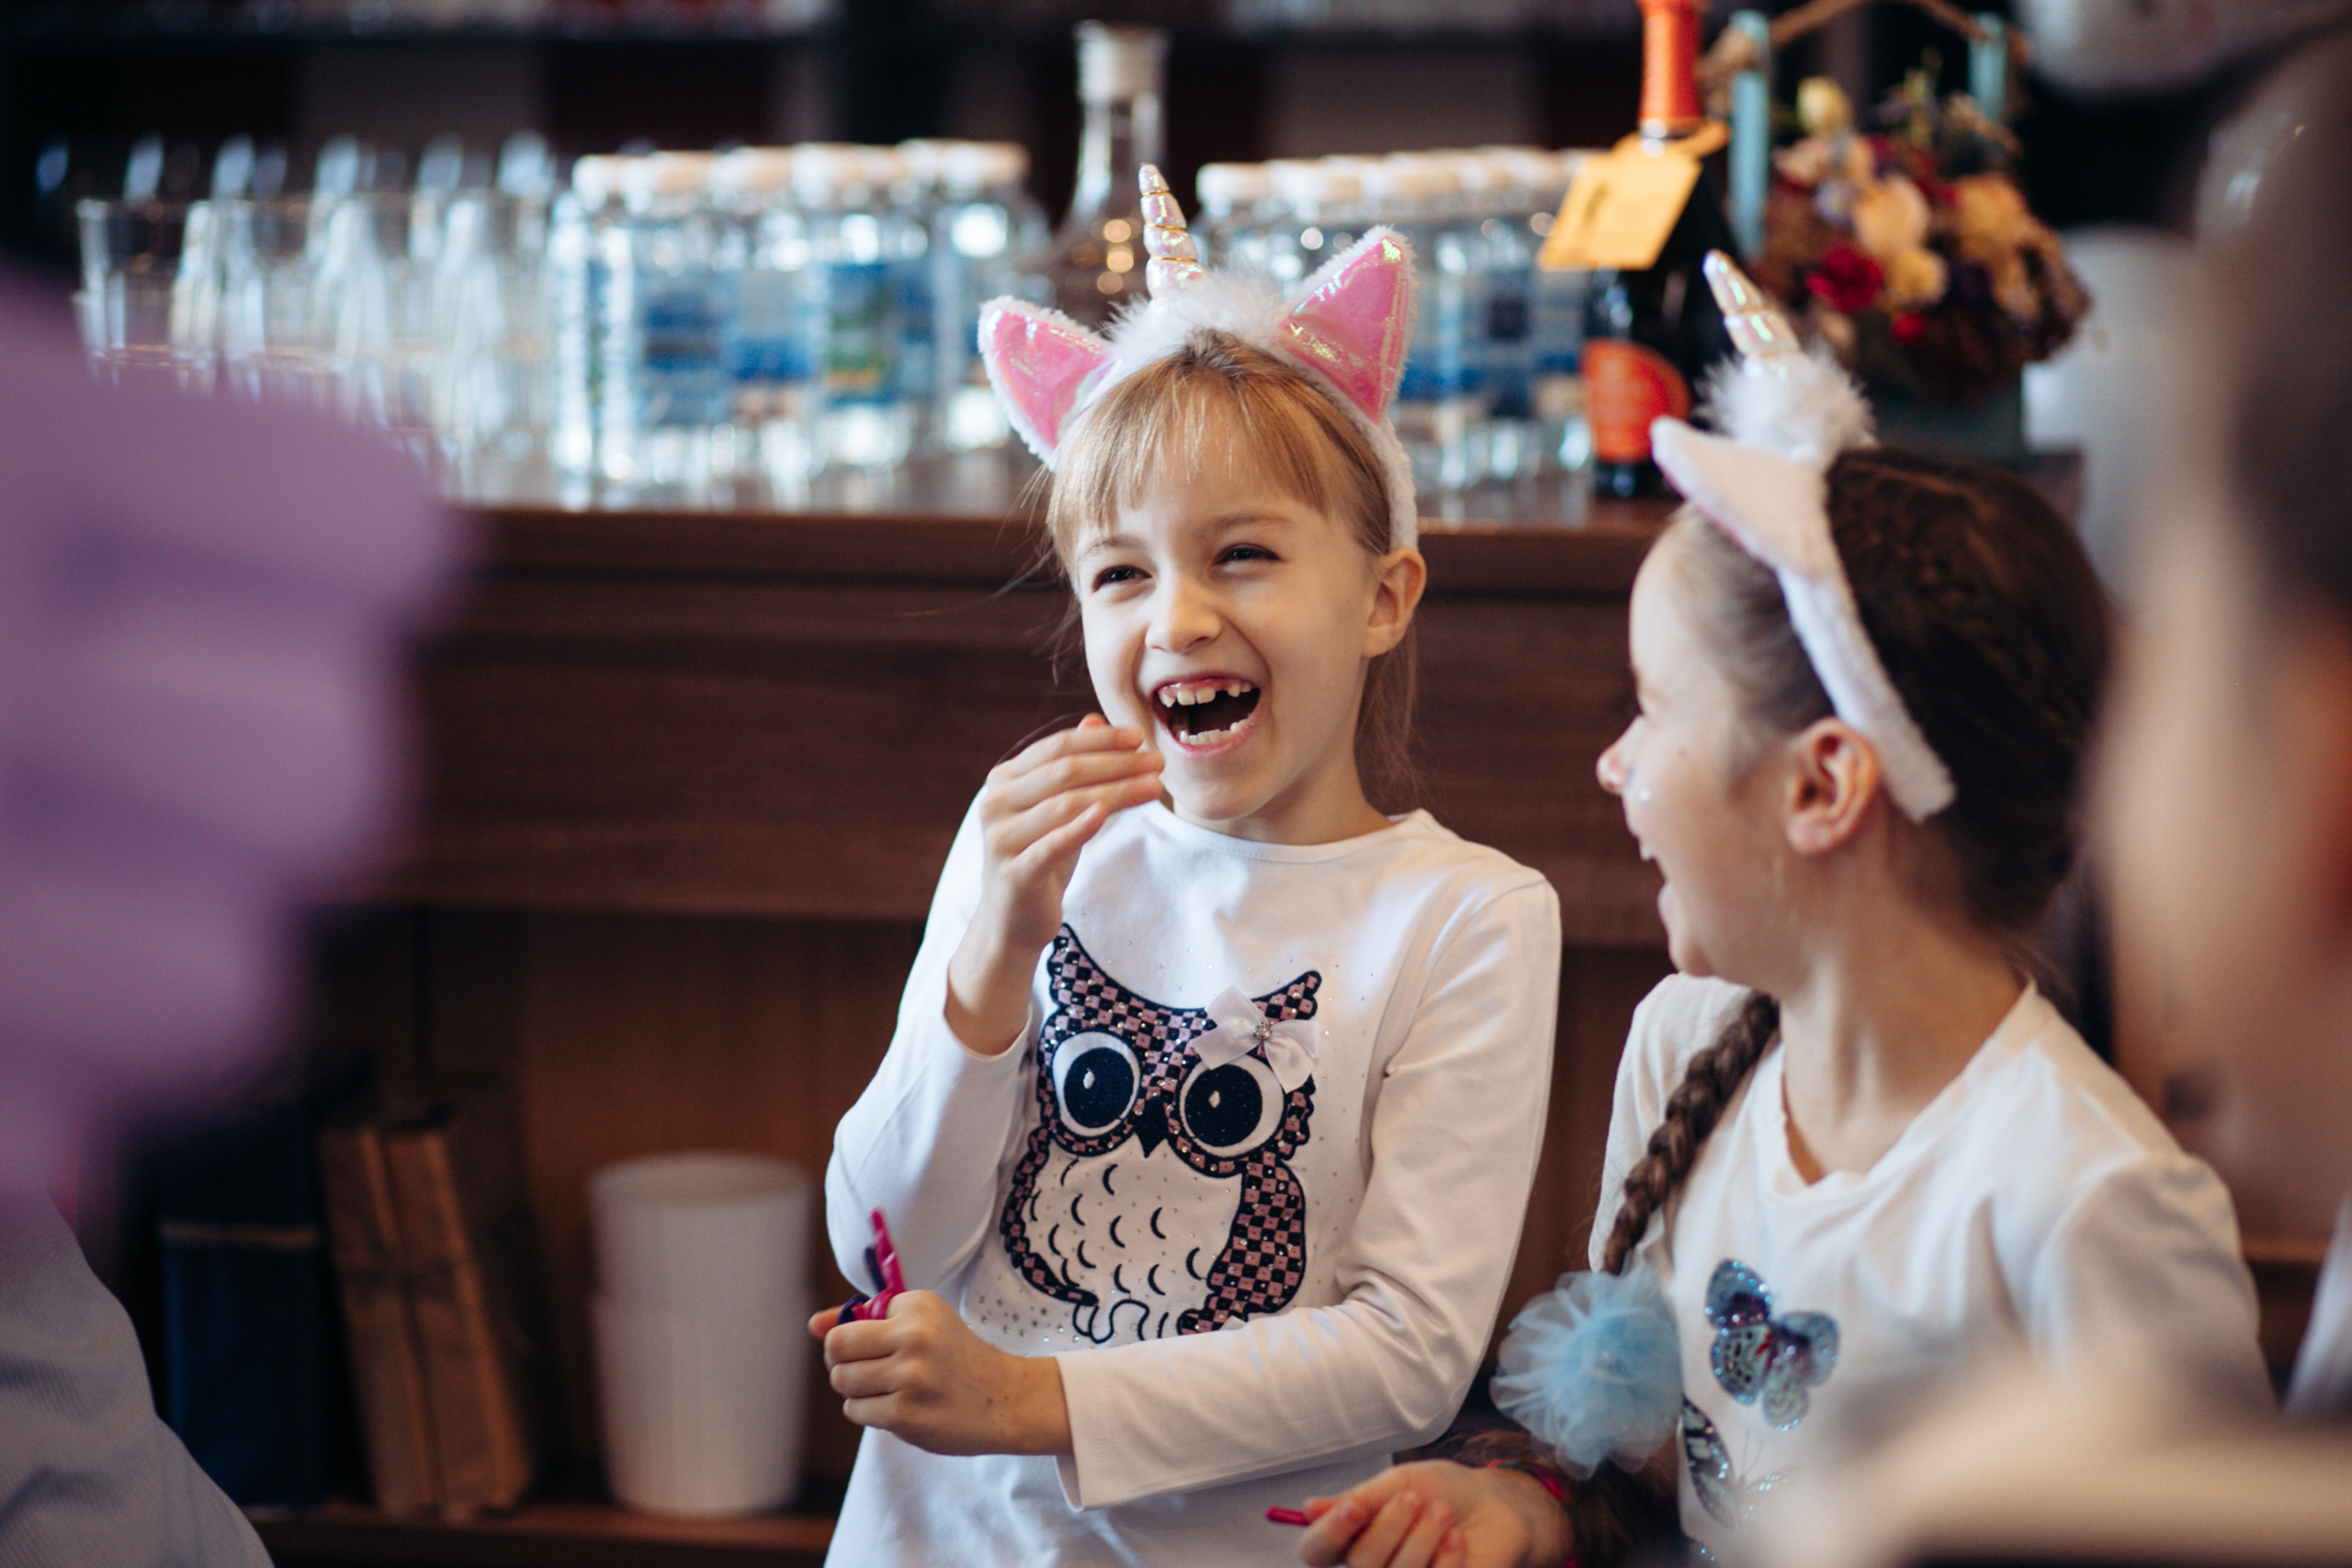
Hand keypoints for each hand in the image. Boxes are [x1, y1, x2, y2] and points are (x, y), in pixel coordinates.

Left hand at [809, 1290, 1072, 1457]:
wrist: (1005, 1399)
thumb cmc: (956, 1357)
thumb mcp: (921, 1322)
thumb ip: (864, 1319)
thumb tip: (813, 1324)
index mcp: (917, 1305)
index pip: (847, 1322)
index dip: (853, 1338)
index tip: (878, 1347)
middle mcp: (914, 1336)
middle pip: (836, 1350)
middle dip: (842, 1364)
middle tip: (868, 1370)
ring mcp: (909, 1377)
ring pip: (843, 1382)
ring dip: (857, 1390)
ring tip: (887, 1389)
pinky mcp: (905, 1414)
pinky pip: (856, 1411)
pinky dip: (868, 1411)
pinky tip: (897, 1407)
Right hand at [946, 715, 1161, 1054]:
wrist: (1012, 922)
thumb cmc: (1040, 859)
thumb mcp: (1058, 810)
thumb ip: (1072, 768)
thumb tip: (1095, 718)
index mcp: (1004, 780)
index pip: (1057, 747)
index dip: (1100, 740)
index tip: (1139, 737)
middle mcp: (995, 803)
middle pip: (1064, 772)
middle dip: (1116, 763)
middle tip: (1157, 762)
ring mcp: (1001, 839)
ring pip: (1065, 803)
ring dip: (1116, 791)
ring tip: (1154, 787)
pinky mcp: (1013, 873)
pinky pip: (1051, 845)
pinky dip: (1079, 828)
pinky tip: (1107, 814)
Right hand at [1296, 1460, 1570, 1567]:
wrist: (1496, 1507)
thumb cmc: (1444, 1490)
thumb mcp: (1401, 1482)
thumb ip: (1360, 1499)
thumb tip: (1308, 1510)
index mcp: (1353, 1538)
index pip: (1316, 1550)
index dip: (1330, 1532)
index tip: (1354, 1506)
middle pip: (1359, 1563)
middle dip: (1389, 1527)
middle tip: (1415, 1498)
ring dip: (1420, 1540)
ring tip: (1443, 1512)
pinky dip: (1445, 1561)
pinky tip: (1457, 1541)